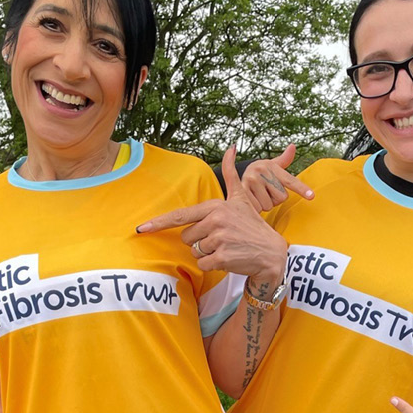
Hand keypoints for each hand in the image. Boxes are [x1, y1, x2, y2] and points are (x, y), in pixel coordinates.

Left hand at [136, 146, 287, 286]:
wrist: (271, 252)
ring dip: (207, 255)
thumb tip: (231, 147)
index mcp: (215, 206)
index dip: (159, 223)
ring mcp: (219, 239)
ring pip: (195, 252)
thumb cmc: (252, 226)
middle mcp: (216, 220)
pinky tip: (228, 259)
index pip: (181, 215)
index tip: (141, 228)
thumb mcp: (241, 198)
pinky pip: (203, 265)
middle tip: (220, 240)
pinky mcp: (223, 257)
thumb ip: (231, 175)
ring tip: (227, 248)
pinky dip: (213, 266)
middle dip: (199, 242)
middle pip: (187, 238)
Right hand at [240, 144, 313, 211]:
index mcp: (272, 166)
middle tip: (265, 191)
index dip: (301, 189)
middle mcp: (261, 171)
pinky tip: (251, 201)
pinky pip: (259, 209)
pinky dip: (256, 209)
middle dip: (274, 199)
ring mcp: (251, 181)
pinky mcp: (243, 192)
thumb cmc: (259, 174)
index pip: (290, 180)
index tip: (312, 196)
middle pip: (281, 197)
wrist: (235, 177)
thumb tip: (293, 146)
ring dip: (265, 205)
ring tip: (257, 196)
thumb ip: (284, 160)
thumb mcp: (271, 166)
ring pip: (269, 205)